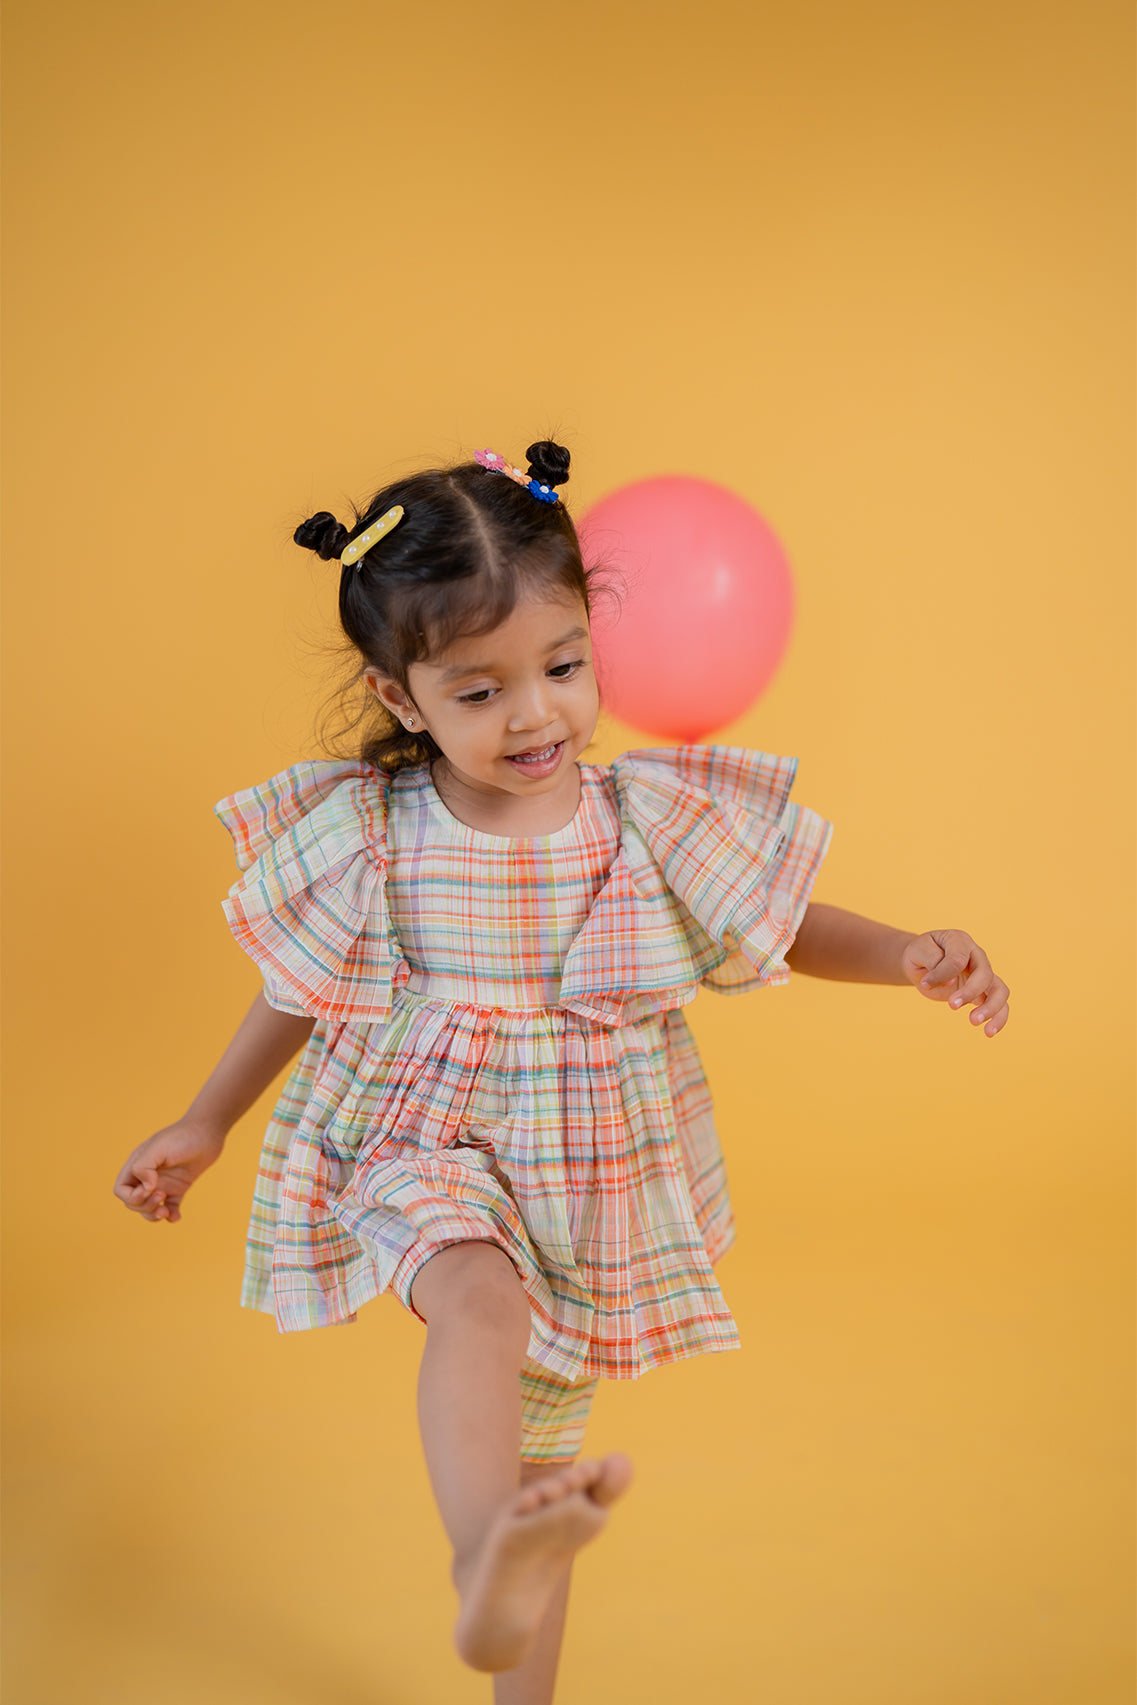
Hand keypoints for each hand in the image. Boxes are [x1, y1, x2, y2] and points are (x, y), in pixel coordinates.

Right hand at [112, 1116, 226, 1222]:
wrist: (209, 1131)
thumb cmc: (182, 1137)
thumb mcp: (158, 1148)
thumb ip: (143, 1167)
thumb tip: (146, 1188)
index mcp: (138, 1165)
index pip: (121, 1189)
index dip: (131, 1196)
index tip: (149, 1189)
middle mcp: (148, 1175)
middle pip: (134, 1202)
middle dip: (144, 1206)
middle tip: (162, 1195)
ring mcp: (164, 1182)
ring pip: (149, 1208)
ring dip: (153, 1215)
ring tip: (166, 1212)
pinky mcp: (180, 1187)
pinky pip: (170, 1207)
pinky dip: (171, 1215)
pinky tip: (176, 1216)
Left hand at [901, 929, 1009, 1038]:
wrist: (922, 962)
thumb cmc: (921, 953)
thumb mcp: (918, 950)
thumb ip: (933, 960)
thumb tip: (950, 983)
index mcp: (959, 941)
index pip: (958, 959)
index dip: (943, 974)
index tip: (925, 984)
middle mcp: (977, 956)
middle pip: (984, 974)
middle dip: (970, 992)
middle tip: (951, 1006)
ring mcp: (984, 974)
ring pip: (1000, 990)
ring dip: (991, 1007)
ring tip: (974, 1022)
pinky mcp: (984, 991)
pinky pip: (1000, 1004)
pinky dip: (998, 1018)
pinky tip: (989, 1032)